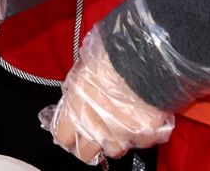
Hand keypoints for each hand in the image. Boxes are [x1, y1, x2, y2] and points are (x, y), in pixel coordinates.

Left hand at [39, 28, 174, 164]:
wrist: (142, 57)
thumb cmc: (109, 56)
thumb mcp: (83, 70)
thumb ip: (77, 91)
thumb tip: (74, 99)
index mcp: (76, 109)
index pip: (63, 136)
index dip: (68, 134)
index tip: (71, 133)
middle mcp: (96, 127)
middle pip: (86, 152)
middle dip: (89, 144)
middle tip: (95, 133)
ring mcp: (122, 134)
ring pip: (115, 150)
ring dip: (116, 140)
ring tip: (120, 125)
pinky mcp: (145, 135)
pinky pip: (141, 141)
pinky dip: (140, 133)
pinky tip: (141, 118)